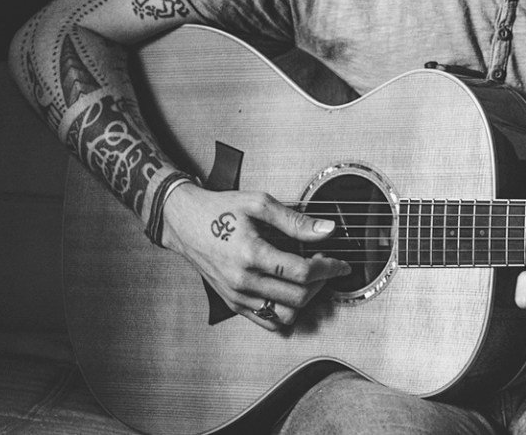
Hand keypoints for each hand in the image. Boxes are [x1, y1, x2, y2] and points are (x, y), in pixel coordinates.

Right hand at [161, 183, 349, 331]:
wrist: (184, 222)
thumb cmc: (220, 209)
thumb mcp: (259, 204)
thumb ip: (296, 221)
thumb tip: (327, 230)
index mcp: (251, 254)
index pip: (302, 273)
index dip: (329, 268)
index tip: (341, 263)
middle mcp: (243, 281)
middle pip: (298, 297)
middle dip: (320, 283)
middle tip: (324, 264)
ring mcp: (237, 296)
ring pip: (285, 315)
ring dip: (305, 300)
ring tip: (307, 279)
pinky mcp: (233, 303)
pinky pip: (267, 321)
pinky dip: (286, 311)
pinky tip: (291, 290)